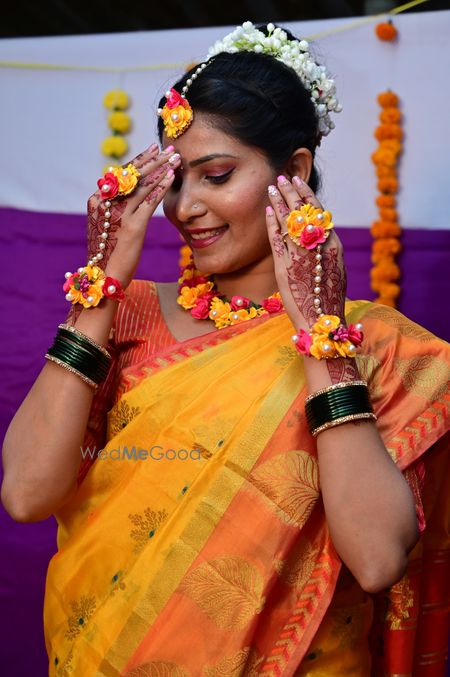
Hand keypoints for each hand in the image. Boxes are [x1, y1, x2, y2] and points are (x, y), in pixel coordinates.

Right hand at [86, 143, 179, 288]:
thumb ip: (118, 210)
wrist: (105, 276)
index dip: (139, 160)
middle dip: (153, 159)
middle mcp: (106, 203)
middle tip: (170, 148)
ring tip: (176, 159)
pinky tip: (172, 178)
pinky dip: (161, 188)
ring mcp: (119, 214)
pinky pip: (149, 202)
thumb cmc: (110, 253)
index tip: (153, 149)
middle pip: (133, 174)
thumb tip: (133, 196)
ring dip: (161, 169)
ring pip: (142, 184)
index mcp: (98, 201)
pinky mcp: (133, 226)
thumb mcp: (111, 227)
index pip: (121, 174)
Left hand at [265, 175, 346, 331]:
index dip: (307, 194)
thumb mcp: (335, 270)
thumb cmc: (329, 298)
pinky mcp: (284, 265)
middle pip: (302, 211)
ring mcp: (299, 254)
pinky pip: (276, 239)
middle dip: (291, 192)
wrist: (321, 320)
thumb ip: (327, 250)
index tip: (299, 182)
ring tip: (272, 187)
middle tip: (282, 177)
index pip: (318, 212)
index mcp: (332, 245)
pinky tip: (267, 210)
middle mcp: (316, 246)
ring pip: (287, 221)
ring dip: (278, 201)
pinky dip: (271, 223)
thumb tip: (323, 236)